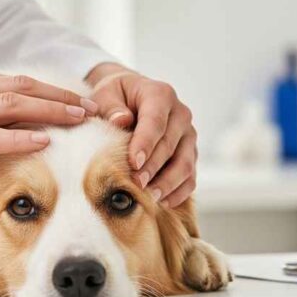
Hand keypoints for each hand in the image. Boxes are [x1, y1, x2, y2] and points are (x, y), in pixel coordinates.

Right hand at [0, 63, 96, 224]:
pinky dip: (22, 137)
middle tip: (92, 106)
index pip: (12, 79)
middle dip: (61, 96)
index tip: (74, 99)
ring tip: (81, 119)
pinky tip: (45, 141)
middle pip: (22, 86)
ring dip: (52, 111)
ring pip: (14, 105)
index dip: (48, 89)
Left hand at [86, 63, 196, 206]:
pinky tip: (164, 202)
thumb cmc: (115, 97)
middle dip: (153, 167)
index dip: (145, 143)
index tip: (134, 163)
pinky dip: (180, 191)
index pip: (155, 121)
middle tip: (136, 184)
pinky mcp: (190, 152)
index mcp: (160, 94)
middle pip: (170, 145)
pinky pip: (191, 176)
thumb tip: (121, 120)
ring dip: (168, 183)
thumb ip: (110, 106)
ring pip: (185, 163)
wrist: (130, 97)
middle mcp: (180, 113)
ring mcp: (188, 134)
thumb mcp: (105, 94)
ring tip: (150, 197)